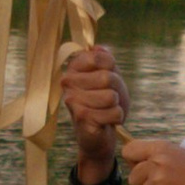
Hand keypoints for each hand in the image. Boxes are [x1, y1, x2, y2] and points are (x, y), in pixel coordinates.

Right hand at [60, 41, 128, 178]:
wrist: (98, 135)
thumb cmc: (104, 103)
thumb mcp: (109, 75)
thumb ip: (104, 59)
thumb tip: (97, 48)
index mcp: (74, 66)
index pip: (101, 58)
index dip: (113, 69)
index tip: (107, 80)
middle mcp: (68, 81)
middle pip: (108, 77)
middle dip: (116, 90)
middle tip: (109, 100)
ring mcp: (72, 99)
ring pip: (111, 96)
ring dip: (116, 106)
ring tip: (106, 111)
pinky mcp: (80, 117)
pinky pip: (114, 113)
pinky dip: (116, 118)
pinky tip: (106, 122)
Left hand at [121, 135, 184, 184]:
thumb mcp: (176, 154)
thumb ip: (154, 155)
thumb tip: (132, 162)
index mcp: (160, 148)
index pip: (129, 150)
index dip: (132, 161)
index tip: (140, 166)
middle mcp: (157, 162)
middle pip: (132, 178)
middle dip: (143, 184)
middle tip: (161, 184)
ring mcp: (159, 180)